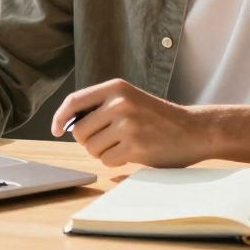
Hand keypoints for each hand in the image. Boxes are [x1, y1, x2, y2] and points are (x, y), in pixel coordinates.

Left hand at [50, 79, 204, 167]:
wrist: (193, 129)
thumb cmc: (157, 118)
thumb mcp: (130, 100)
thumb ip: (101, 106)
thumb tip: (66, 124)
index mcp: (116, 88)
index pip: (74, 101)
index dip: (60, 117)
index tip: (55, 129)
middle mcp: (120, 103)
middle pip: (79, 131)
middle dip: (88, 141)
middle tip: (108, 140)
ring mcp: (128, 124)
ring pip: (91, 148)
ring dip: (103, 152)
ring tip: (123, 144)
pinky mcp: (135, 145)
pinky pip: (106, 160)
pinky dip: (114, 161)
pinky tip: (132, 152)